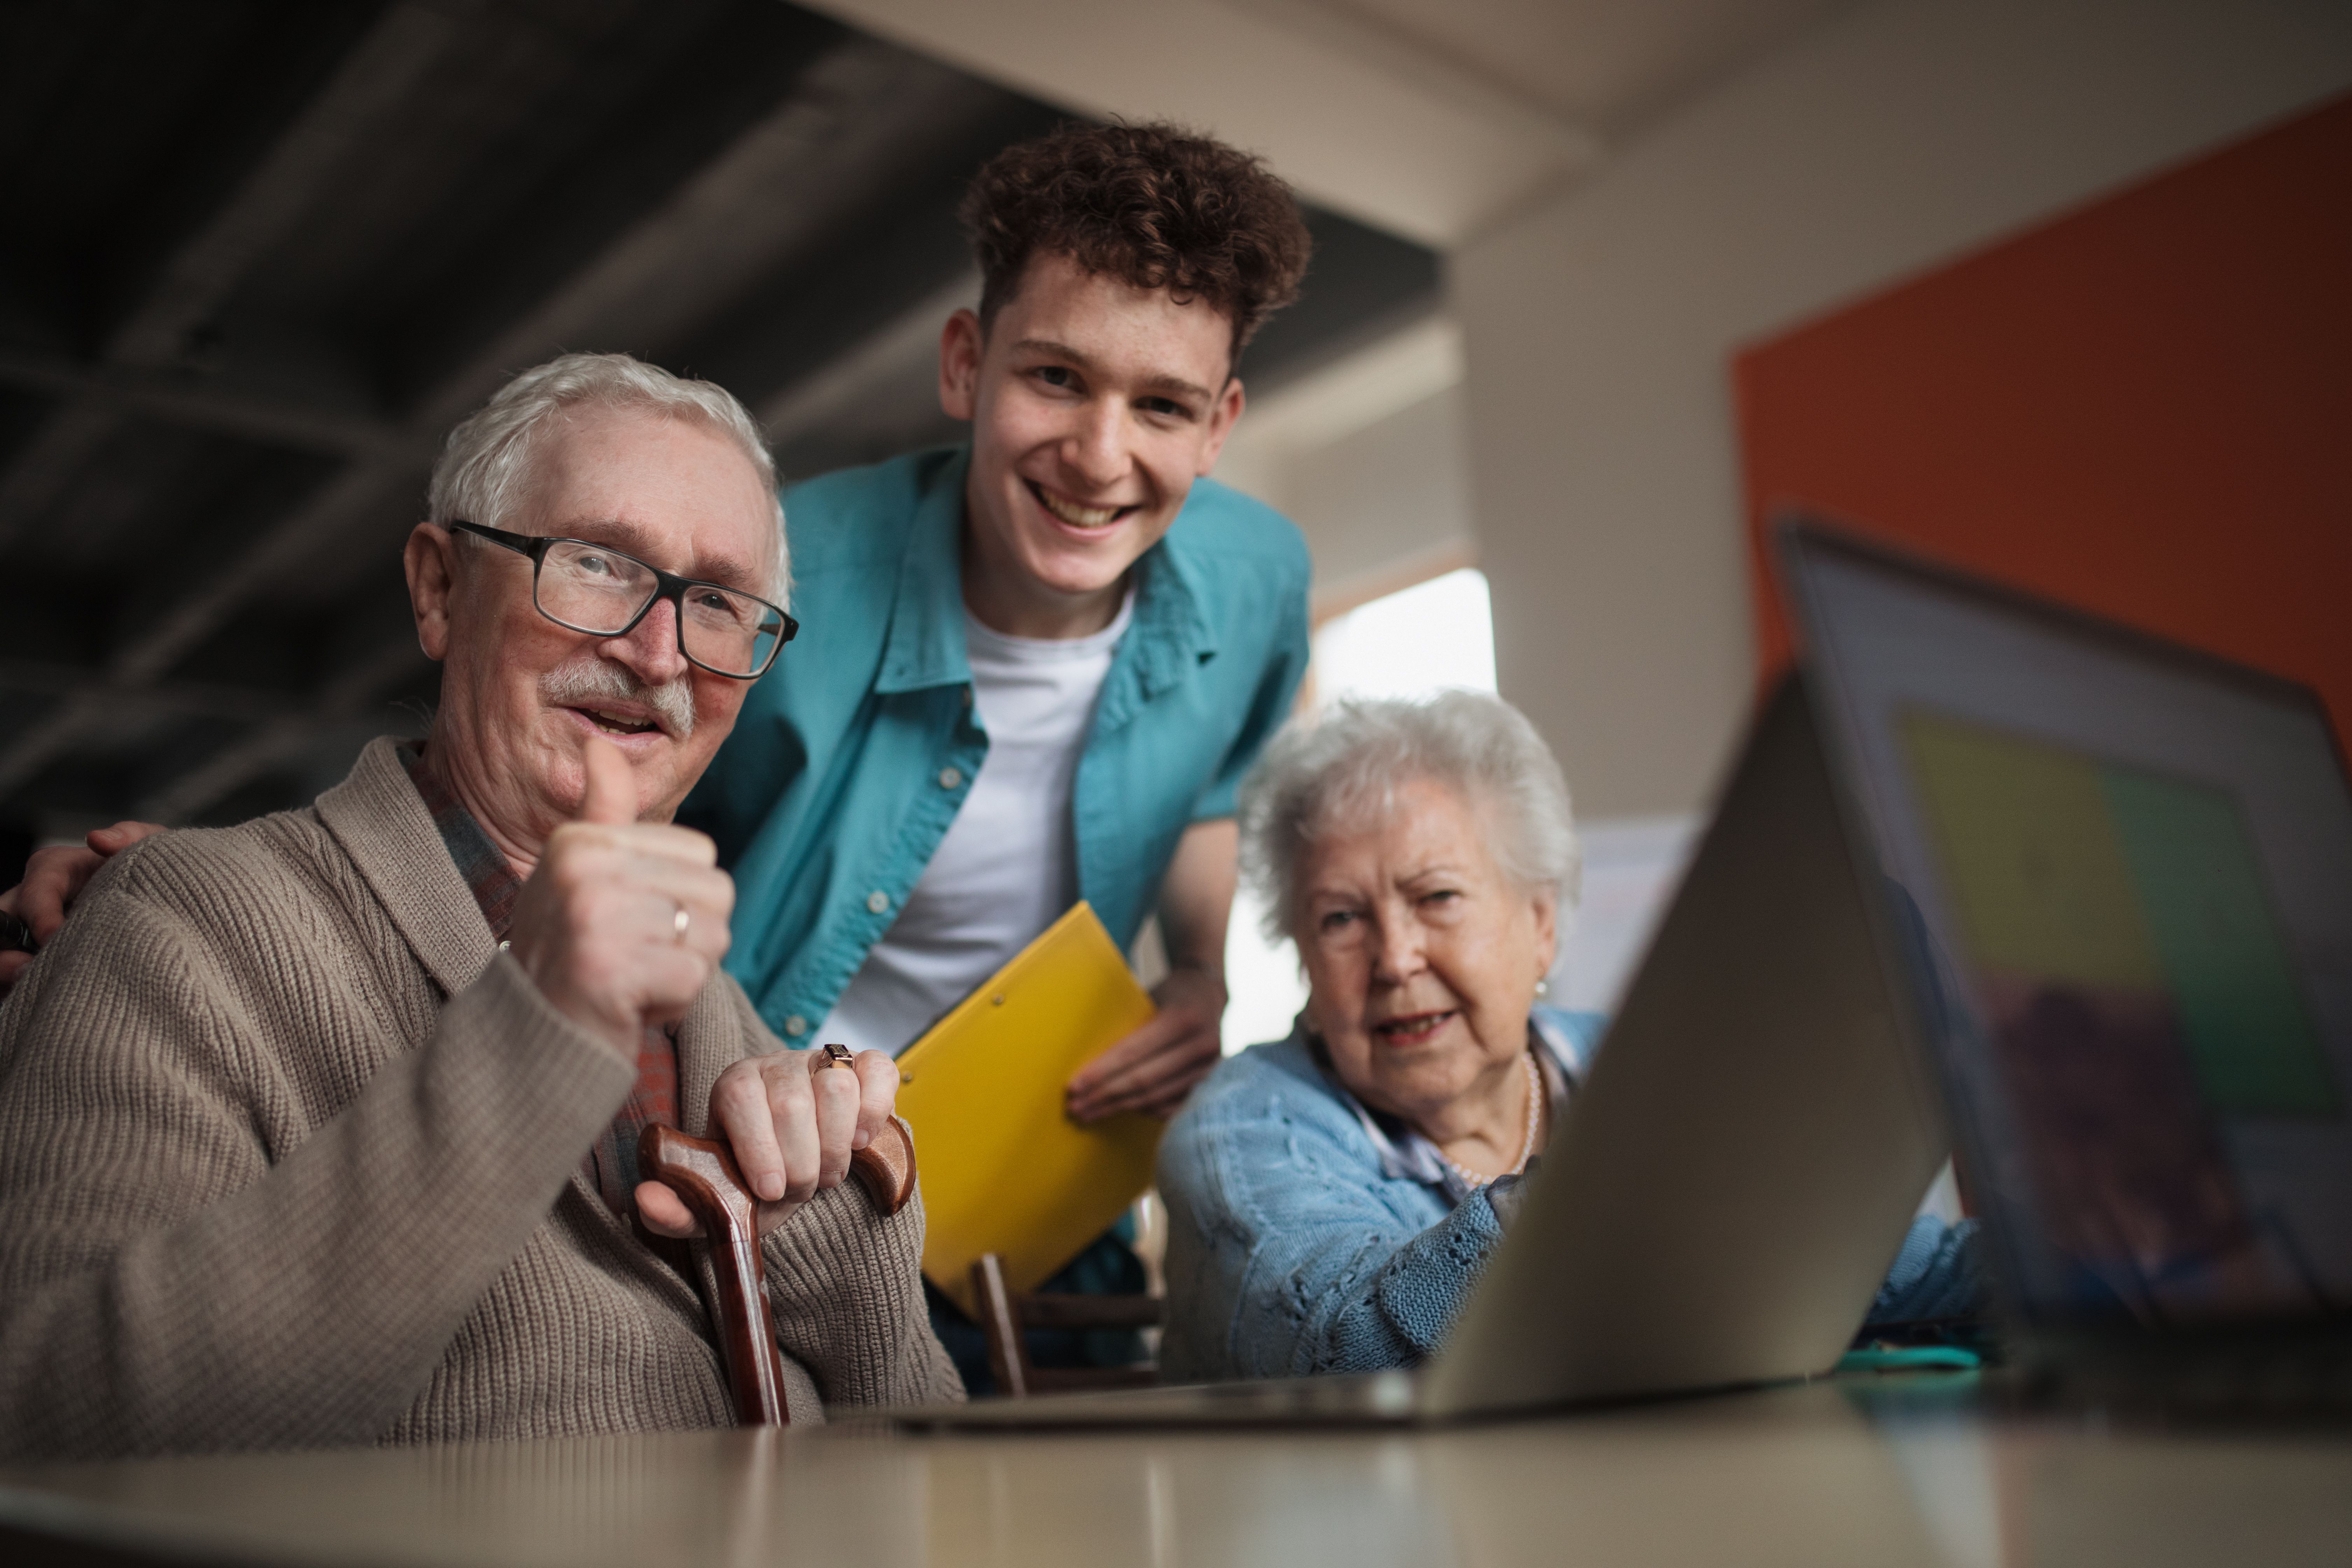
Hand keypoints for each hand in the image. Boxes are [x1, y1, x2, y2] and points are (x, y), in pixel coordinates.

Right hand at [0, 821, 165, 991]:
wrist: (169, 907)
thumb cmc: (151, 872)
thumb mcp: (150, 848)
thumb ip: (130, 836)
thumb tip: (97, 838)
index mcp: (54, 869)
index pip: (34, 892)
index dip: (41, 917)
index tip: (57, 940)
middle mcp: (33, 900)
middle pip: (2, 925)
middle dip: (7, 952)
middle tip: (30, 973)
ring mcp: (29, 933)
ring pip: (3, 956)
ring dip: (10, 975)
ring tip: (36, 990)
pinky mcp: (34, 960)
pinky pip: (12, 980)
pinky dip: (23, 992)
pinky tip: (49, 1000)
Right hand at [506, 736, 733, 1057]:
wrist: (529, 1036)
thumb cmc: (568, 952)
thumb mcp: (579, 871)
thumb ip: (604, 811)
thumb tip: (602, 745)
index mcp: (581, 839)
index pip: (701, 852)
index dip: (678, 896)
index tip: (628, 920)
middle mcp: (584, 869)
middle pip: (717, 892)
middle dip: (687, 937)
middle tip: (631, 955)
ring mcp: (595, 918)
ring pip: (712, 937)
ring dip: (682, 971)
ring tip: (630, 978)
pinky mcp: (610, 971)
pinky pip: (696, 979)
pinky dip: (673, 1003)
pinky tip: (629, 1004)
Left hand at [637, 1047, 900, 1237]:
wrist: (803, 1167)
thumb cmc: (757, 1182)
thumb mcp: (719, 1204)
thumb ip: (679, 1209)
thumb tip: (646, 1199)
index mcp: (734, 1086)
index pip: (741, 1099)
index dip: (758, 1148)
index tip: (770, 1190)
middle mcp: (776, 1065)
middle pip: (792, 1101)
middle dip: (802, 1162)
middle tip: (801, 1190)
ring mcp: (822, 1061)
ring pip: (836, 1086)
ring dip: (837, 1144)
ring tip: (829, 1172)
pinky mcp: (864, 1065)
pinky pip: (877, 1070)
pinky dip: (874, 1110)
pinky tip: (861, 1140)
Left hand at [1065, 964, 1226, 1122]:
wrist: (1209, 991)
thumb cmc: (1170, 993)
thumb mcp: (1149, 996)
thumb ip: (1127, 1026)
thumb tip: (1087, 1062)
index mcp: (1182, 1018)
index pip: (1133, 1053)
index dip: (1101, 1072)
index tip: (1074, 1087)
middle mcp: (1201, 1044)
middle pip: (1143, 1080)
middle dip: (1105, 1095)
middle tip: (1076, 1107)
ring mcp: (1210, 1067)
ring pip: (1156, 1097)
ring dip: (1120, 1108)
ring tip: (1090, 1113)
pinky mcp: (1212, 1081)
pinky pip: (1174, 1106)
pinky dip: (1146, 1111)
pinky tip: (1123, 1111)